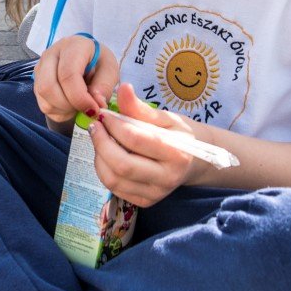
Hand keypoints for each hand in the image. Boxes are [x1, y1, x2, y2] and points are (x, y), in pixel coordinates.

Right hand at [34, 35, 119, 125]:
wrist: (87, 60)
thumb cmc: (99, 63)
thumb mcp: (110, 70)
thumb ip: (105, 86)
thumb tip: (96, 103)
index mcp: (73, 45)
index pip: (68, 74)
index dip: (80, 97)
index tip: (94, 109)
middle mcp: (51, 54)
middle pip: (48, 87)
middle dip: (69, 105)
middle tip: (86, 109)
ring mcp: (40, 68)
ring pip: (44, 97)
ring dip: (64, 109)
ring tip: (80, 104)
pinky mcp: (37, 81)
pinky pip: (44, 104)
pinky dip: (59, 111)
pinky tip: (71, 104)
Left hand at [90, 84, 204, 206]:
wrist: (194, 160)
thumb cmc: (178, 134)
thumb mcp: (165, 117)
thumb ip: (140, 107)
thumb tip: (123, 88)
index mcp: (177, 153)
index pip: (135, 139)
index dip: (114, 124)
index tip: (104, 113)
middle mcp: (167, 178)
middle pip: (122, 165)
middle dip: (101, 143)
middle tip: (95, 127)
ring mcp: (156, 193)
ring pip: (113, 179)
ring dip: (99, 157)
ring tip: (100, 139)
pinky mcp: (145, 202)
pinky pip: (115, 188)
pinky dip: (104, 170)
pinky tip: (107, 155)